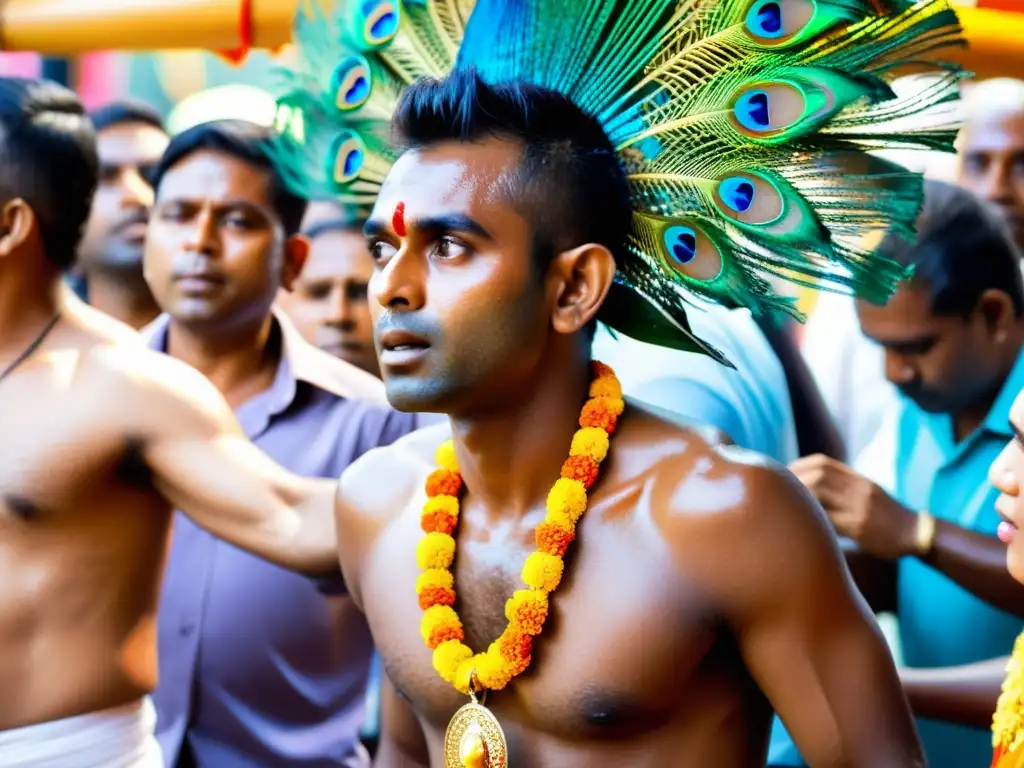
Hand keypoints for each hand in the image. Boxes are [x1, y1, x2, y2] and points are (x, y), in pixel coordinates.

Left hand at [789, 454, 917, 559]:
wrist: (915, 533)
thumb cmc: (886, 515)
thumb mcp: (867, 492)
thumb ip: (843, 485)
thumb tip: (810, 483)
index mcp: (858, 479)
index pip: (822, 462)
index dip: (799, 465)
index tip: (784, 473)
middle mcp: (858, 488)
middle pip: (818, 473)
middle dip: (794, 478)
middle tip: (779, 490)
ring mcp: (858, 506)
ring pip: (820, 491)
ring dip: (800, 496)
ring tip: (787, 504)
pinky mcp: (858, 526)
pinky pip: (828, 518)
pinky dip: (812, 517)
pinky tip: (802, 522)